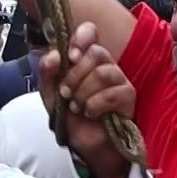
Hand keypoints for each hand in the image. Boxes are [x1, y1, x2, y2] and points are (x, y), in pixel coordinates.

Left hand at [39, 22, 135, 177]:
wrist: (85, 145)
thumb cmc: (71, 118)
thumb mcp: (50, 95)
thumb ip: (47, 73)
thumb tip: (54, 55)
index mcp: (86, 59)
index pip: (91, 32)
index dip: (82, 36)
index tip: (70, 55)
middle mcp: (105, 65)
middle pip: (96, 52)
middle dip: (76, 74)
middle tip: (66, 93)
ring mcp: (119, 79)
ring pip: (104, 72)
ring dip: (84, 92)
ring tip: (77, 106)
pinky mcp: (128, 97)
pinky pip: (113, 93)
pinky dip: (95, 104)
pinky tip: (90, 113)